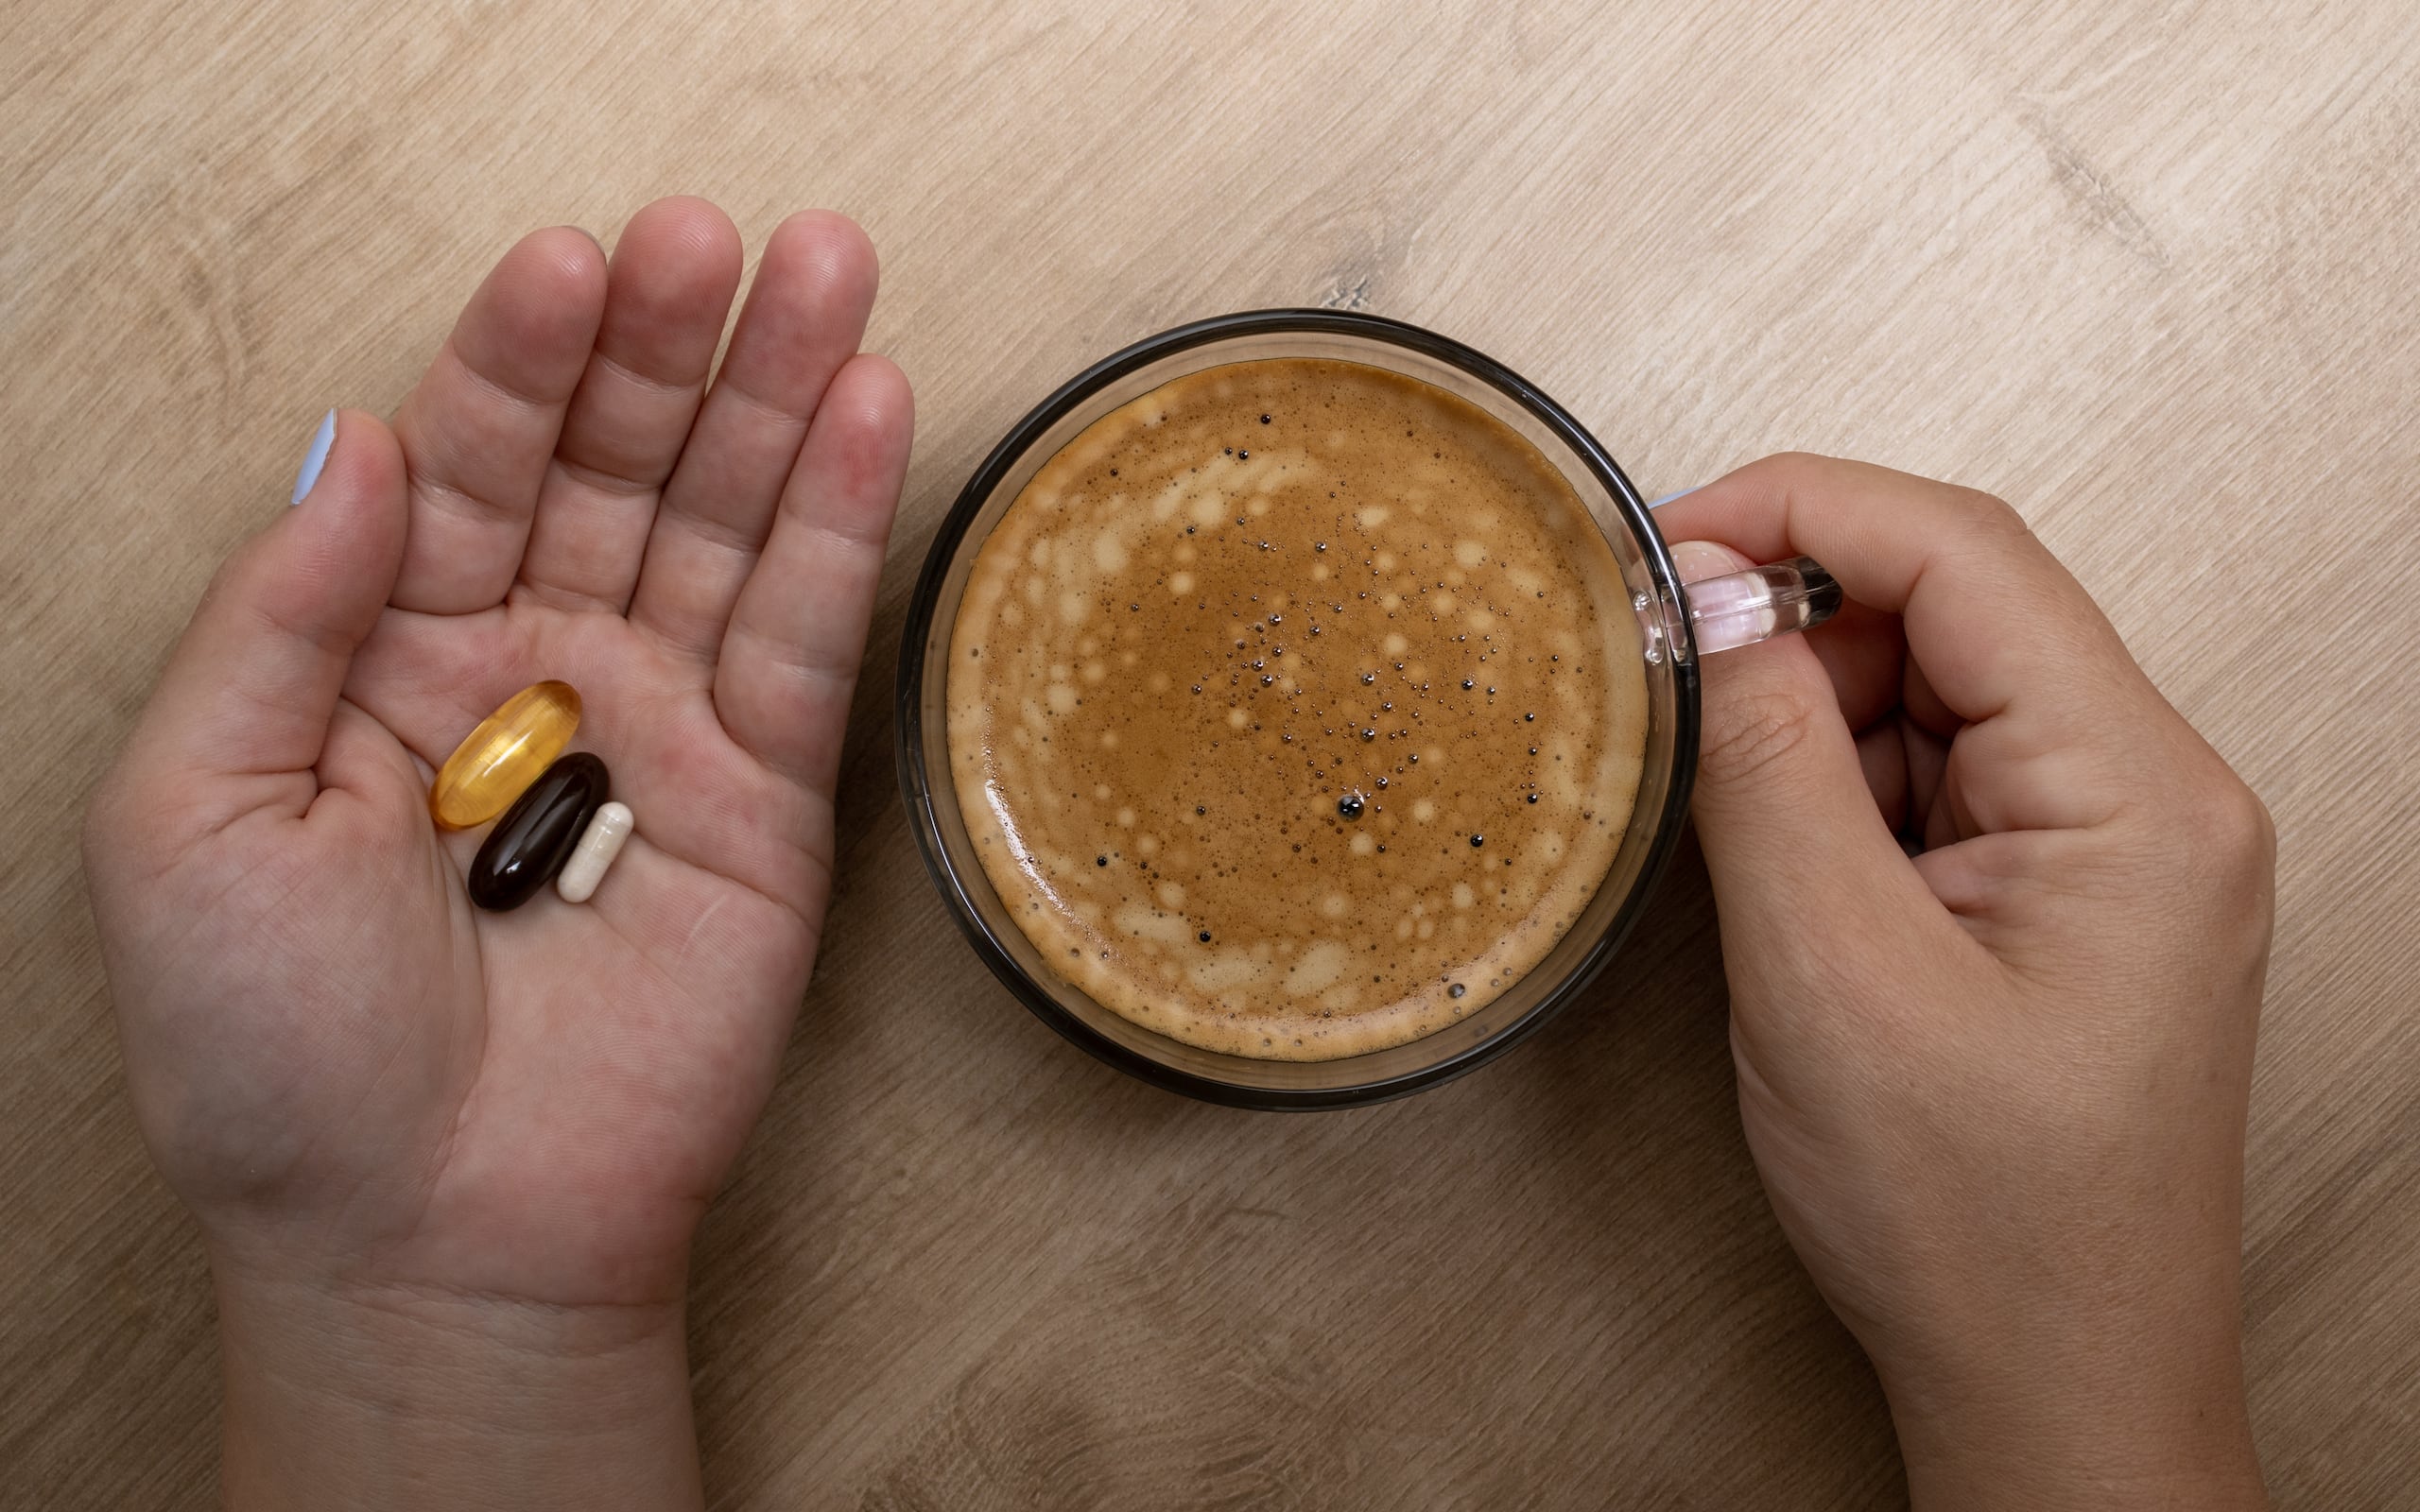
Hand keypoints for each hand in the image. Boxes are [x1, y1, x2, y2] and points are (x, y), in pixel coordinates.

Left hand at [83, 198, 911, 1508]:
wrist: (426, 1231)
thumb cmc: (278, 1053)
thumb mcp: (193, 808)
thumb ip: (280, 613)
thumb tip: (360, 439)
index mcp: (388, 653)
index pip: (467, 459)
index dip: (517, 358)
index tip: (568, 263)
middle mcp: (534, 666)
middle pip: (613, 466)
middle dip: (665, 346)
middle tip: (717, 235)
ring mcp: (661, 726)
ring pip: (724, 525)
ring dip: (776, 395)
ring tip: (824, 263)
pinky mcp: (767, 802)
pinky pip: (806, 640)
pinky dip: (840, 525)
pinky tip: (870, 409)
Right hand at [1662, 455, 2272, 1510]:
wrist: (2051, 1384)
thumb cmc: (1979, 1223)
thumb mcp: (1831, 971)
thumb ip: (1767, 760)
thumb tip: (1708, 599)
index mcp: (2138, 794)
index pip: (1966, 556)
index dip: (1800, 509)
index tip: (1664, 538)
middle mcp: (2150, 797)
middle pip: (1954, 610)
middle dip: (1792, 620)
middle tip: (1659, 666)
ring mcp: (2109, 847)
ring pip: (1931, 692)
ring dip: (1806, 714)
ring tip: (1716, 804)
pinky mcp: (2057, 894)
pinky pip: (1931, 779)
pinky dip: (1832, 787)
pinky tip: (1772, 856)